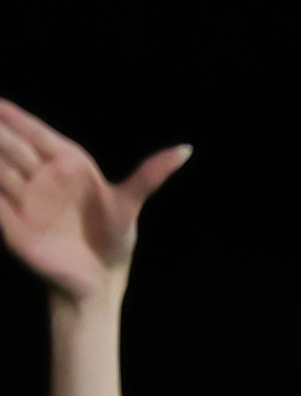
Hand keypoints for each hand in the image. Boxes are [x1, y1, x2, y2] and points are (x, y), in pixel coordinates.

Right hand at [0, 104, 185, 306]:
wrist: (97, 280)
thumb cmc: (114, 238)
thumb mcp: (129, 204)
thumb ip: (151, 175)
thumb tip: (187, 149)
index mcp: (67, 162)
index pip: (35, 131)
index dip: (14, 115)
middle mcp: (40, 174)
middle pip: (12, 145)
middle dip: (1, 134)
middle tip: (0, 129)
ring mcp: (23, 197)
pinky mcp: (10, 221)